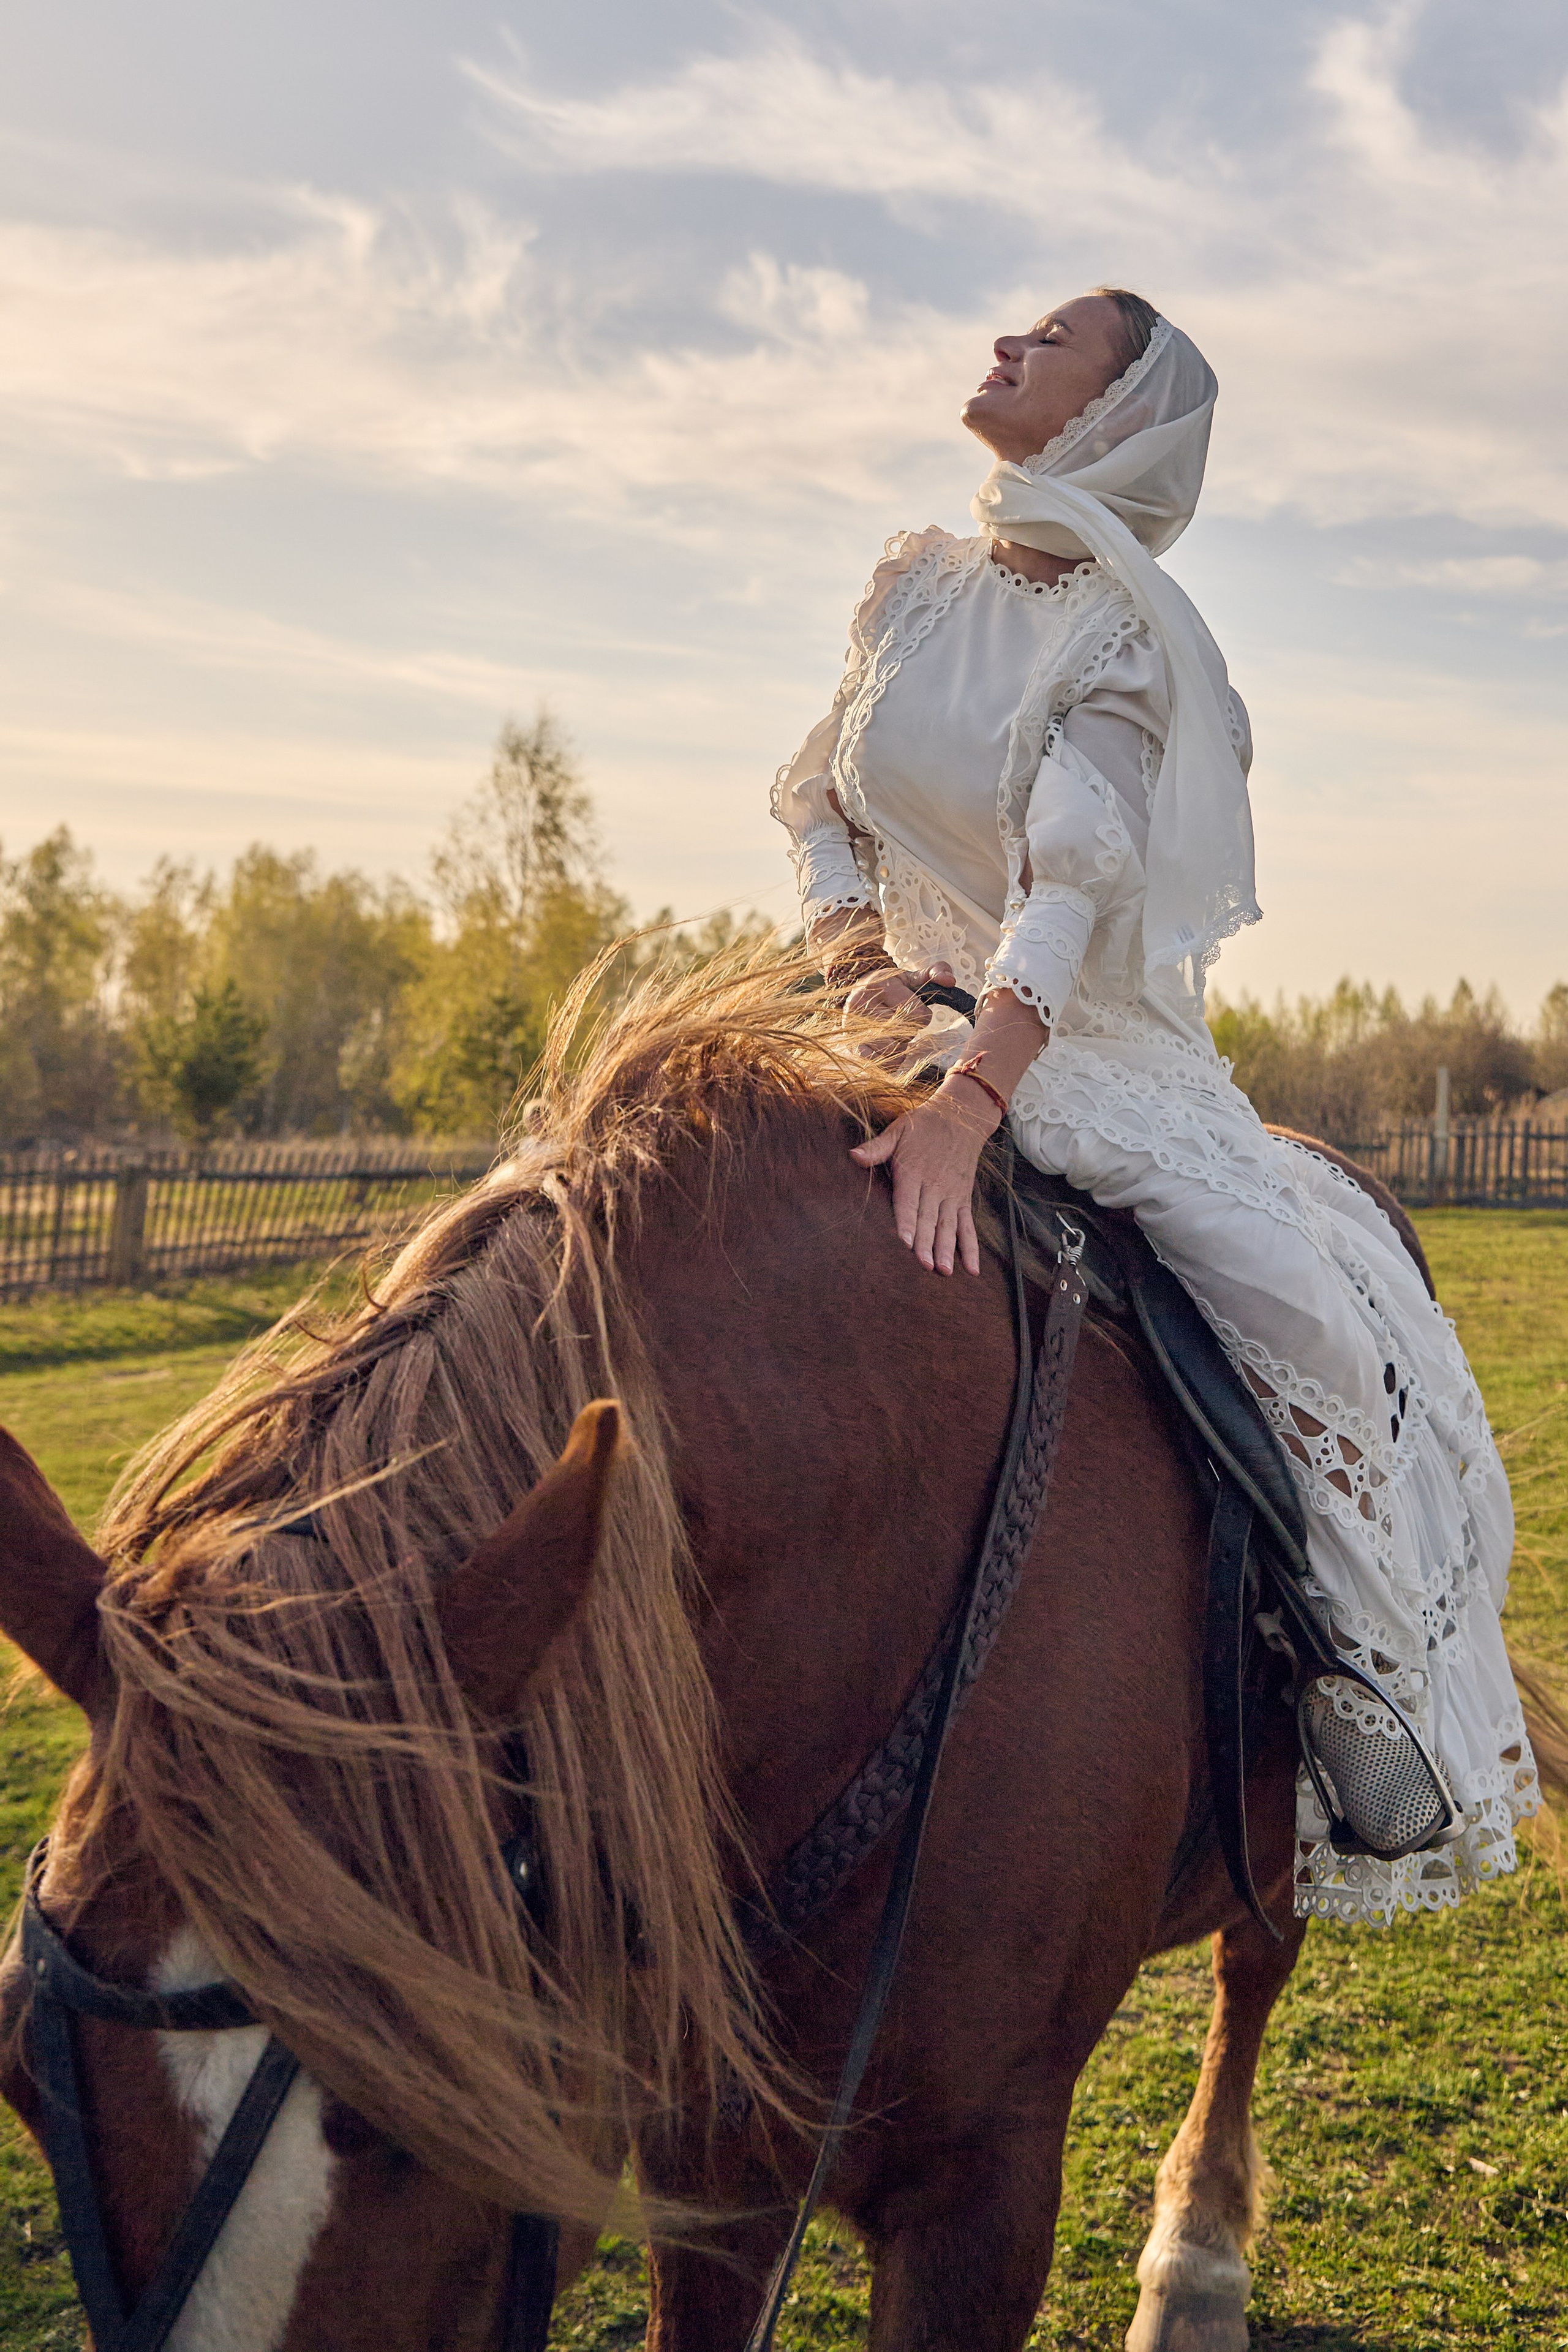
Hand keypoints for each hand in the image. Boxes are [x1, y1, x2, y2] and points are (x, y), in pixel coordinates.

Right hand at [844, 960, 956, 1064]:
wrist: (860, 996)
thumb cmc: (893, 988)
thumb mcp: (913, 976)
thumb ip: (937, 971)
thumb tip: (950, 981)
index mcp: (879, 984)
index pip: (917, 1014)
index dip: (923, 1016)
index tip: (914, 1009)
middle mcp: (860, 1004)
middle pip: (905, 1033)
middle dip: (910, 1032)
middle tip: (901, 1022)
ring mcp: (853, 1026)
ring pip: (892, 1050)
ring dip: (899, 1047)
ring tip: (893, 1034)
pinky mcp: (851, 1045)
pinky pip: (878, 1063)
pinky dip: (889, 1061)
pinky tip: (888, 1050)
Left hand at [849, 1075, 999, 1275]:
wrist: (962, 1116)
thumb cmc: (923, 1126)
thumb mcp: (897, 1130)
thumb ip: (876, 1148)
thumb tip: (853, 1155)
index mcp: (913, 1171)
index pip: (908, 1201)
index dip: (907, 1222)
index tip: (905, 1241)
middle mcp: (934, 1186)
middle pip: (929, 1219)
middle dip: (927, 1243)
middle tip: (925, 1266)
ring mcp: (951, 1194)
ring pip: (949, 1226)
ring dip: (948, 1249)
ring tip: (945, 1271)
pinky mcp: (964, 1198)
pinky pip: (968, 1226)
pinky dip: (971, 1247)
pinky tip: (972, 1269)